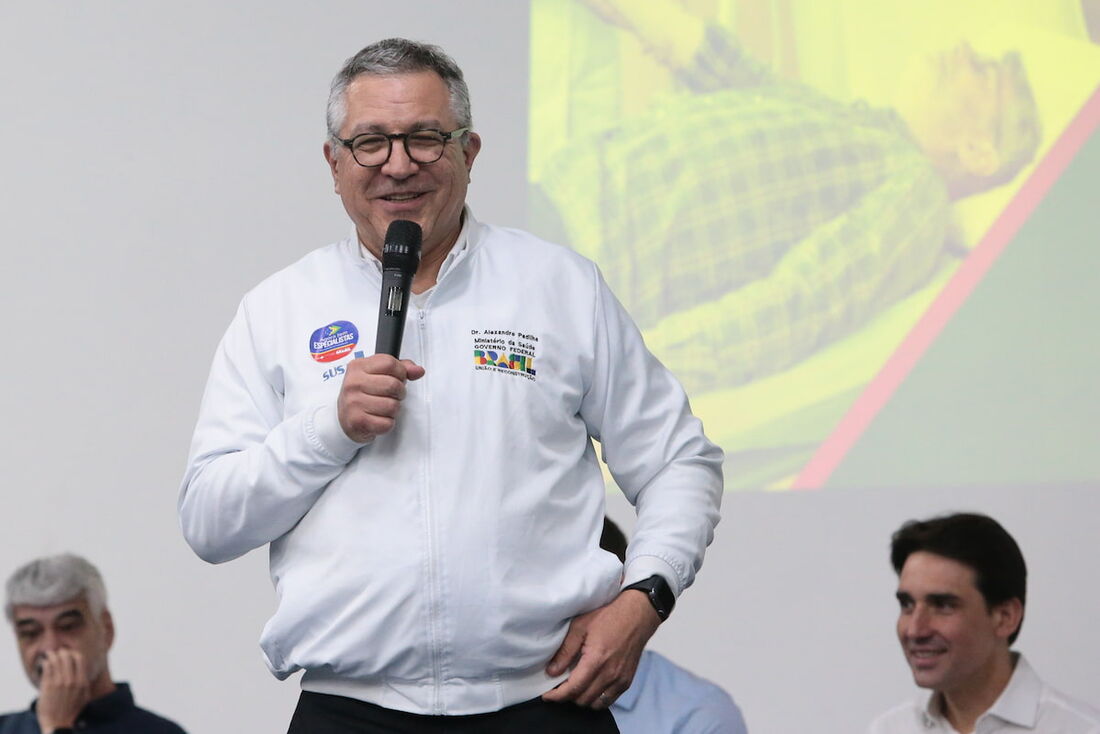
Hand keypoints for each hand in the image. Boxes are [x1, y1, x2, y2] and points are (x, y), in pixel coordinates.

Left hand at [35, 650, 91, 732]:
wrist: (58, 723)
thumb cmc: (72, 710)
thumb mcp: (84, 695)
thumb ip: (84, 682)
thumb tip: (84, 669)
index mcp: (82, 681)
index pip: (79, 658)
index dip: (73, 653)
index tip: (69, 653)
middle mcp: (71, 680)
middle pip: (67, 657)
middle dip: (62, 652)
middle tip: (58, 651)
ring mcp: (59, 683)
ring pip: (56, 661)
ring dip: (52, 655)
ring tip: (49, 654)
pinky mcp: (48, 686)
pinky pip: (47, 668)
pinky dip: (46, 662)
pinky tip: (44, 662)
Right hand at [337, 354, 424, 441]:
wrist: (344, 418)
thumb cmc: (363, 394)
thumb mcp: (377, 374)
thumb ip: (400, 368)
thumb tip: (418, 371)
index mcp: (358, 366)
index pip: (390, 363)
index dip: (400, 372)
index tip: (397, 379)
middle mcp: (353, 383)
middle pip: (393, 385)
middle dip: (399, 393)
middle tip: (391, 396)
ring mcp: (353, 402)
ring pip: (392, 406)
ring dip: (394, 410)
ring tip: (383, 408)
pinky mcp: (357, 421)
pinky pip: (386, 423)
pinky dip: (387, 424)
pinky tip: (378, 419)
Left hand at [542, 589, 660, 708]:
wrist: (637, 614)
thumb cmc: (608, 616)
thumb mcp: (580, 627)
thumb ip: (565, 651)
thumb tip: (552, 672)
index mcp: (596, 660)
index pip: (573, 689)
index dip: (557, 696)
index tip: (547, 696)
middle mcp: (610, 674)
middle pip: (583, 699)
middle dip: (567, 697)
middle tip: (559, 687)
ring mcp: (620, 679)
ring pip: (596, 704)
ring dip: (582, 699)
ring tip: (574, 688)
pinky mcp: (627, 681)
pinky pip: (609, 700)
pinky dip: (597, 699)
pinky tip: (590, 688)